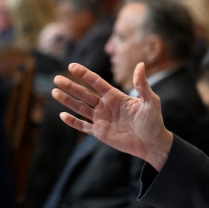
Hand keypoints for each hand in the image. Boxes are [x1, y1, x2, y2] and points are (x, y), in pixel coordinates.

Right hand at [52, 63, 173, 170]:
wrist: (153, 143)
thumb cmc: (154, 121)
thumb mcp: (150, 101)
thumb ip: (142, 84)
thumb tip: (140, 64)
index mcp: (115, 96)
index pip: (96, 82)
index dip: (84, 74)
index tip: (72, 66)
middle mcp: (106, 106)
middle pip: (84, 94)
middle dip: (70, 86)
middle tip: (56, 78)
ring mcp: (102, 119)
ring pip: (80, 108)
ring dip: (67, 101)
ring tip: (54, 92)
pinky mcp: (100, 133)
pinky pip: (83, 127)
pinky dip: (73, 122)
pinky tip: (62, 115)